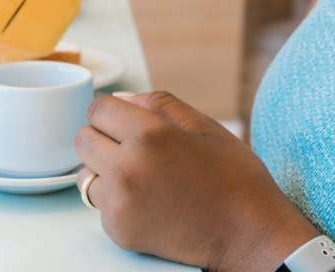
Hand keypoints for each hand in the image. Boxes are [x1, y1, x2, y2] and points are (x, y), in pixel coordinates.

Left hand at [75, 91, 318, 270]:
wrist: (251, 236)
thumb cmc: (235, 179)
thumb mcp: (205, 126)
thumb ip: (159, 104)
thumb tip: (121, 98)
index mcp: (150, 135)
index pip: (98, 110)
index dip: (112, 113)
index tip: (124, 122)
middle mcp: (128, 167)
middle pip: (83, 139)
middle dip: (104, 138)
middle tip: (134, 149)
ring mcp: (121, 203)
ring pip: (86, 173)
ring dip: (105, 171)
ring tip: (142, 177)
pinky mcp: (119, 231)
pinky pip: (100, 205)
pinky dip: (116, 202)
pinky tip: (148, 202)